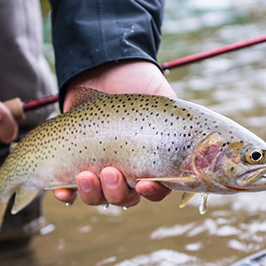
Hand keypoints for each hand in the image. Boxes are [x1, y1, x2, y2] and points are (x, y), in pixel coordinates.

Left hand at [54, 60, 176, 207]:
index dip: (151, 194)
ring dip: (92, 193)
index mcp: (151, 163)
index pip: (155, 190)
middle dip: (116, 191)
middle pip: (124, 198)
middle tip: (110, 172)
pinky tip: (61, 191)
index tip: (145, 184)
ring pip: (98, 197)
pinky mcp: (74, 162)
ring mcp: (99, 168)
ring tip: (85, 175)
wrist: (107, 67)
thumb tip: (205, 143)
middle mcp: (126, 171)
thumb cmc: (141, 86)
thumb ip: (181, 124)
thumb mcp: (167, 102)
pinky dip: (66, 194)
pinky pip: (69, 189)